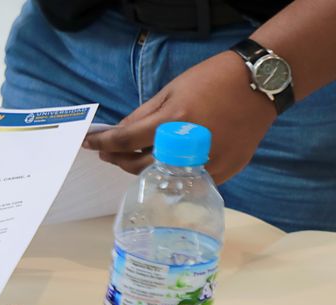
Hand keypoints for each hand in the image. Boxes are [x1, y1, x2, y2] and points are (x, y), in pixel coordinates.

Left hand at [84, 51, 276, 183]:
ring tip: (132, 157)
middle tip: (109, 153)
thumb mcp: (170, 90)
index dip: (102, 144)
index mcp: (173, 122)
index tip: (88, 144)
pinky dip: (170, 173)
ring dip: (142, 168)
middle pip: (139, 165)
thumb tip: (118, 134)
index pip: (125, 141)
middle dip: (119, 159)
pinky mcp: (223, 171)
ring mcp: (207, 163)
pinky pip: (186, 180)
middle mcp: (188, 147)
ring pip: (162, 177)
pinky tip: (161, 163)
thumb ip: (141, 116)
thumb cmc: (212, 80)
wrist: (260, 84)